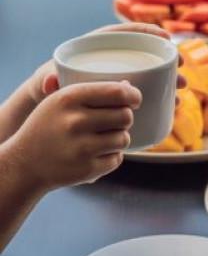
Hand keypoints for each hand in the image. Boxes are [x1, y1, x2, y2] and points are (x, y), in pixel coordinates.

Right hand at [5, 81, 141, 190]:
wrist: (25, 163)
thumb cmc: (49, 127)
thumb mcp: (59, 102)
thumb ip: (92, 93)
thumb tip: (129, 87)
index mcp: (69, 98)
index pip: (117, 92)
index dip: (133, 96)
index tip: (134, 100)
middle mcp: (75, 122)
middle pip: (125, 116)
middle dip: (124, 119)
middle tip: (112, 122)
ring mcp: (82, 147)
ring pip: (124, 138)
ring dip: (119, 139)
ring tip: (101, 139)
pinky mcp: (88, 169)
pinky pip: (118, 159)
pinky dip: (112, 157)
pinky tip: (95, 154)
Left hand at [26, 23, 185, 103]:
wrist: (52, 110)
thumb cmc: (48, 90)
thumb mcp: (45, 84)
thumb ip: (46, 82)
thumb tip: (51, 82)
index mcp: (98, 48)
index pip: (125, 33)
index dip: (148, 32)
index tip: (166, 38)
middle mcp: (116, 62)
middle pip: (146, 56)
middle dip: (168, 60)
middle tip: (182, 67)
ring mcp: (124, 80)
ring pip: (152, 76)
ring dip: (171, 81)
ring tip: (182, 91)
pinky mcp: (127, 97)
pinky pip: (150, 94)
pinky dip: (164, 99)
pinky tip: (175, 106)